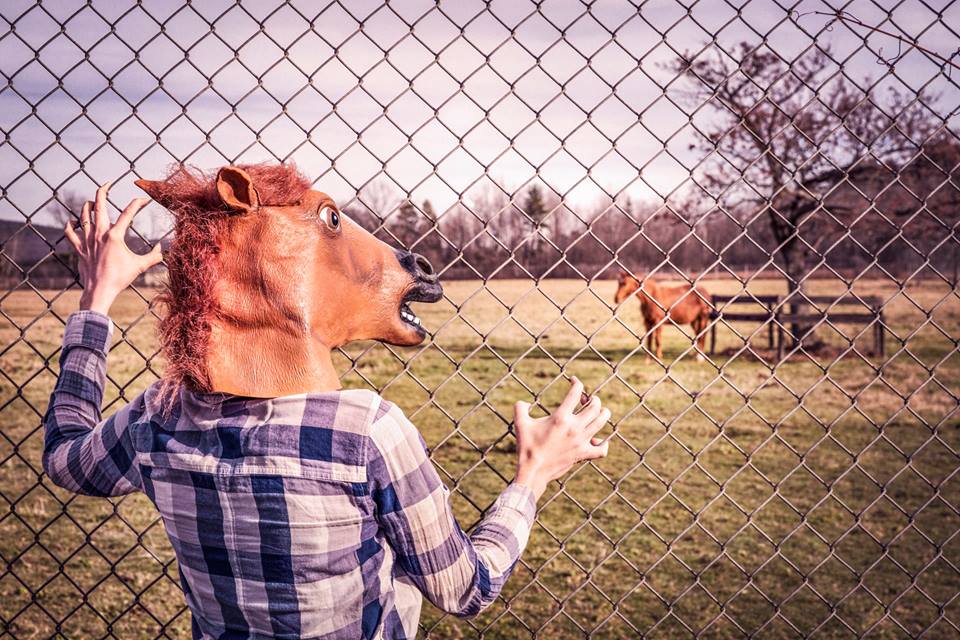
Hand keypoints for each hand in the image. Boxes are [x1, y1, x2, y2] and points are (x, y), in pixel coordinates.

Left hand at [64, 182, 162, 314]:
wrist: (99, 291)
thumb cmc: (120, 278)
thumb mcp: (140, 266)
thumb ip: (154, 256)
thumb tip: (163, 249)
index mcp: (115, 236)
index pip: (127, 213)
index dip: (137, 204)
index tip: (144, 200)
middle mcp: (99, 234)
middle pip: (99, 206)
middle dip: (103, 191)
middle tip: (108, 183)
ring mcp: (87, 240)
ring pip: (83, 215)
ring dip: (88, 206)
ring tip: (92, 201)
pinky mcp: (79, 248)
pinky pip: (71, 233)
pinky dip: (71, 225)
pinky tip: (74, 221)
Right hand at [513, 377, 610, 498]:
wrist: (533, 471)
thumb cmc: (526, 446)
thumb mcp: (520, 423)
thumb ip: (520, 408)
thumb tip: (523, 402)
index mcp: (560, 417)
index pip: (576, 393)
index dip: (577, 383)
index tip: (574, 381)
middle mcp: (574, 428)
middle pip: (595, 406)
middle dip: (593, 399)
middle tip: (586, 399)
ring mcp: (581, 441)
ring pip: (602, 422)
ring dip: (603, 414)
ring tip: (599, 412)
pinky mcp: (583, 454)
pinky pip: (601, 449)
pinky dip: (603, 444)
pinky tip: (597, 440)